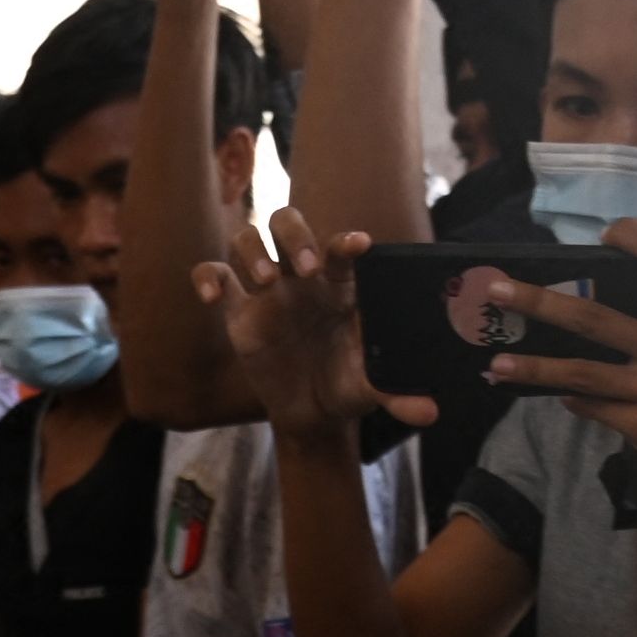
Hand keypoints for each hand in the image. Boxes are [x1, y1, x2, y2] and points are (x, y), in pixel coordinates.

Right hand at [203, 206, 411, 444]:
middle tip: (305, 269)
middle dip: (295, 235)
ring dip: (254, 251)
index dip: (345, 242)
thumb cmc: (345, 385)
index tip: (358, 245)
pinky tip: (209, 296)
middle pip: (287, 223)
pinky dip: (206, 276)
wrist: (311, 413)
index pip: (338, 249)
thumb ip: (398, 394)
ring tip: (266, 280)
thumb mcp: (371, 389)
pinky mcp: (238, 311)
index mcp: (338, 284)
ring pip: (248, 238)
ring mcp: (267, 290)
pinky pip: (215, 276)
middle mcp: (300, 277)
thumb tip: (430, 413)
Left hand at [487, 222, 636, 517]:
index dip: (635, 237)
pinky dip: (570, 399)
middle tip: (497, 291)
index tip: (605, 234)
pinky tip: (550, 393)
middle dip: (539, 302)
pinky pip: (594, 407)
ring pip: (582, 372)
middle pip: (595, 317)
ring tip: (497, 362)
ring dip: (534, 366)